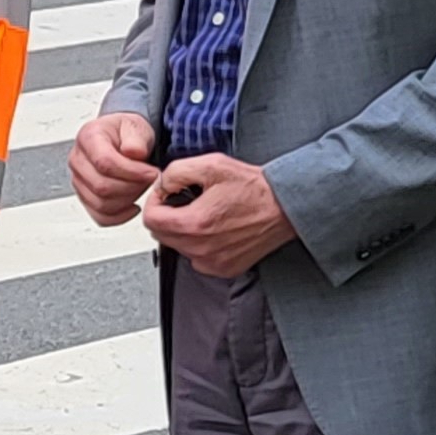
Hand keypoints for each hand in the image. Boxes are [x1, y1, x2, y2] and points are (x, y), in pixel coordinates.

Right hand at [68, 110, 160, 226]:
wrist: (123, 141)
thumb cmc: (127, 134)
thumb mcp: (136, 127)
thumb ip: (136, 138)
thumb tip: (134, 152)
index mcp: (88, 137)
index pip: (104, 162)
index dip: (131, 172)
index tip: (151, 172)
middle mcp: (78, 160)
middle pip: (102, 186)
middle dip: (132, 187)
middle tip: (150, 180)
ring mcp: (79, 180)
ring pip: (101, 204)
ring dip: (128, 200)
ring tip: (141, 187)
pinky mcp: (85, 197)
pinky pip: (100, 216)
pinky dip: (120, 216)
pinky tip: (133, 206)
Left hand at [138, 153, 296, 277]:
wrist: (284, 207)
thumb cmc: (254, 187)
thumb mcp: (211, 165)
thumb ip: (176, 172)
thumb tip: (161, 185)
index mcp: (195, 224)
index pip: (151, 220)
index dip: (154, 202)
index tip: (166, 194)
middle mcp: (202, 248)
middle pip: (161, 235)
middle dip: (167, 215)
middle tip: (185, 200)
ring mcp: (213, 262)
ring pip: (179, 247)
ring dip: (183, 230)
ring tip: (204, 212)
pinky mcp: (224, 269)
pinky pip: (197, 258)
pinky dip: (199, 244)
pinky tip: (215, 228)